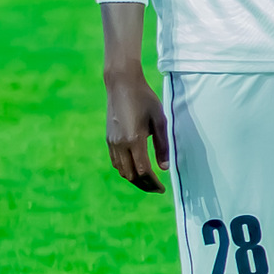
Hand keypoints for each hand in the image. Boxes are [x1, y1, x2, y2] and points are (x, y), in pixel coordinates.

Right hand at [103, 65, 168, 192]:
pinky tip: (136, 170)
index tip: (162, 189)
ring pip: (121, 170)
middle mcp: (120, 144)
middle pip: (131, 175)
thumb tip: (164, 168)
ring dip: (134, 179)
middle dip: (144, 185)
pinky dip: (126, 170)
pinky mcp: (108, 139)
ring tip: (148, 182)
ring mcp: (112, 142)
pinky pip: (115, 162)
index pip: (143, 171)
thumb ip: (163, 145)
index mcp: (134, 140)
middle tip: (157, 189)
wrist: (121, 84)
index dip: (153, 183)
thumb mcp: (160, 120)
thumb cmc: (145, 99)